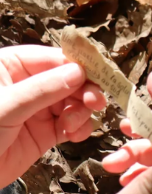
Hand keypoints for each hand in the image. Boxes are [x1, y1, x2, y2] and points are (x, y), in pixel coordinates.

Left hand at [0, 45, 105, 186]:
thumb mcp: (5, 107)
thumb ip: (42, 89)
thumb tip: (78, 72)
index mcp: (9, 67)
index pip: (51, 58)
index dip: (77, 65)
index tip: (99, 75)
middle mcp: (26, 85)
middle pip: (68, 80)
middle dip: (84, 91)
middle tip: (95, 103)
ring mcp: (37, 110)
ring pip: (74, 102)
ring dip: (82, 112)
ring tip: (74, 125)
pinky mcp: (44, 133)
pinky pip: (72, 125)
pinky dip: (80, 129)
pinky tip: (75, 135)